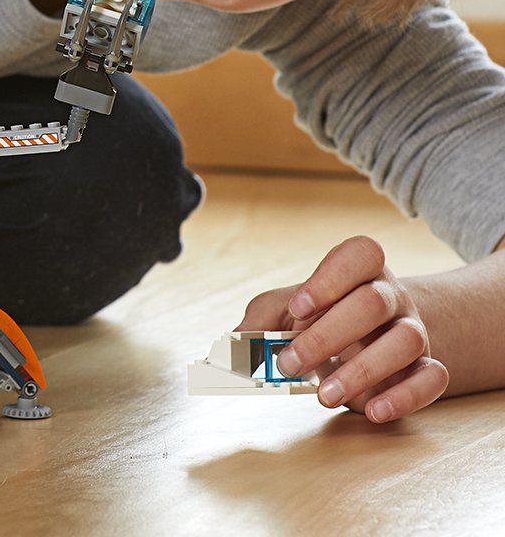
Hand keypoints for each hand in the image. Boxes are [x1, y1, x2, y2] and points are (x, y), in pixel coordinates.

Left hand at [237, 236, 448, 422]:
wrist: (370, 340)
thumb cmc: (321, 319)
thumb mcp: (286, 310)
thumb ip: (259, 320)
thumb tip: (233, 345)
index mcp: (358, 271)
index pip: (360, 254)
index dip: (330, 278)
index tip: (298, 307)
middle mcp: (391, 296)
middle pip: (373, 302)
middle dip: (327, 335)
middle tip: (290, 363)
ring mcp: (414, 330)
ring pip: (405, 341)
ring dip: (361, 371)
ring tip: (324, 395)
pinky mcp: (426, 367)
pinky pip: (432, 378)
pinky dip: (404, 397)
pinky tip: (371, 411)